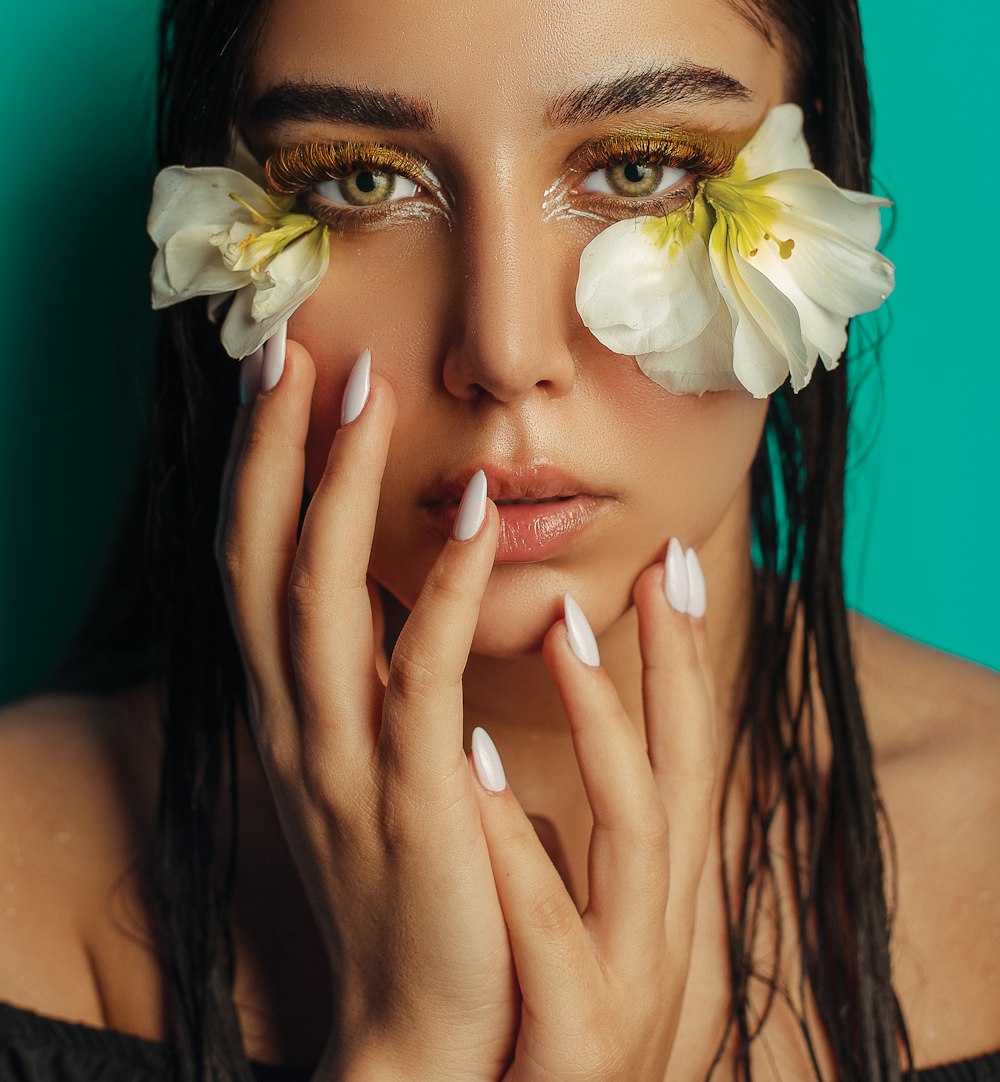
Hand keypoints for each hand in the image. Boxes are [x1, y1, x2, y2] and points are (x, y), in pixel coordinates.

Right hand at [216, 337, 518, 1081]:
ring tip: (369, 392)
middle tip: (297, 347)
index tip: (275, 374)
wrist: (421, 1026)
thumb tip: (389, 579)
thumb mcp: (365, 760)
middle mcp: (295, 722)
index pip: (251, 562)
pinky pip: (419, 673)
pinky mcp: (412, 796)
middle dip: (274, 448)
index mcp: (287, 709)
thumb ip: (366, 673)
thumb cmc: (406, 874)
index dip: (256, 465)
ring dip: (339, 487)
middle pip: (261, 559)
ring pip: (319, 599)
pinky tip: (472, 513)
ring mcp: (344, 759)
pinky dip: (441, 586)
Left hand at [467, 543, 718, 1081]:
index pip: (683, 752)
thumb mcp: (584, 915)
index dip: (685, 656)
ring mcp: (625, 978)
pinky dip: (520, 845)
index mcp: (650, 893)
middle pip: (687, 770)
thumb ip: (586, 828)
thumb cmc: (536, 1017)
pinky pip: (550, 933)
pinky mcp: (576, 1037)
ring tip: (565, 627)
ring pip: (640, 832)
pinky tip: (473, 764)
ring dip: (607, 721)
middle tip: (662, 560)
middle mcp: (657, 924)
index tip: (674, 558)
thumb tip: (572, 717)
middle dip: (680, 661)